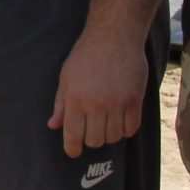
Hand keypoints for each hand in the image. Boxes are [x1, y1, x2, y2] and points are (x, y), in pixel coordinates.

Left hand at [50, 28, 147, 158]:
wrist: (114, 37)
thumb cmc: (86, 55)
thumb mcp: (66, 77)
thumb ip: (61, 104)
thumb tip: (53, 125)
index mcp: (76, 99)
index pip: (73, 136)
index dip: (72, 149)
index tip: (73, 151)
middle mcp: (96, 104)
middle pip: (95, 141)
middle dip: (91, 139)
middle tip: (91, 129)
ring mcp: (118, 104)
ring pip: (114, 137)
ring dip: (109, 134)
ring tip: (106, 122)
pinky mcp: (135, 101)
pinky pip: (131, 128)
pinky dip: (125, 129)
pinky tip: (120, 120)